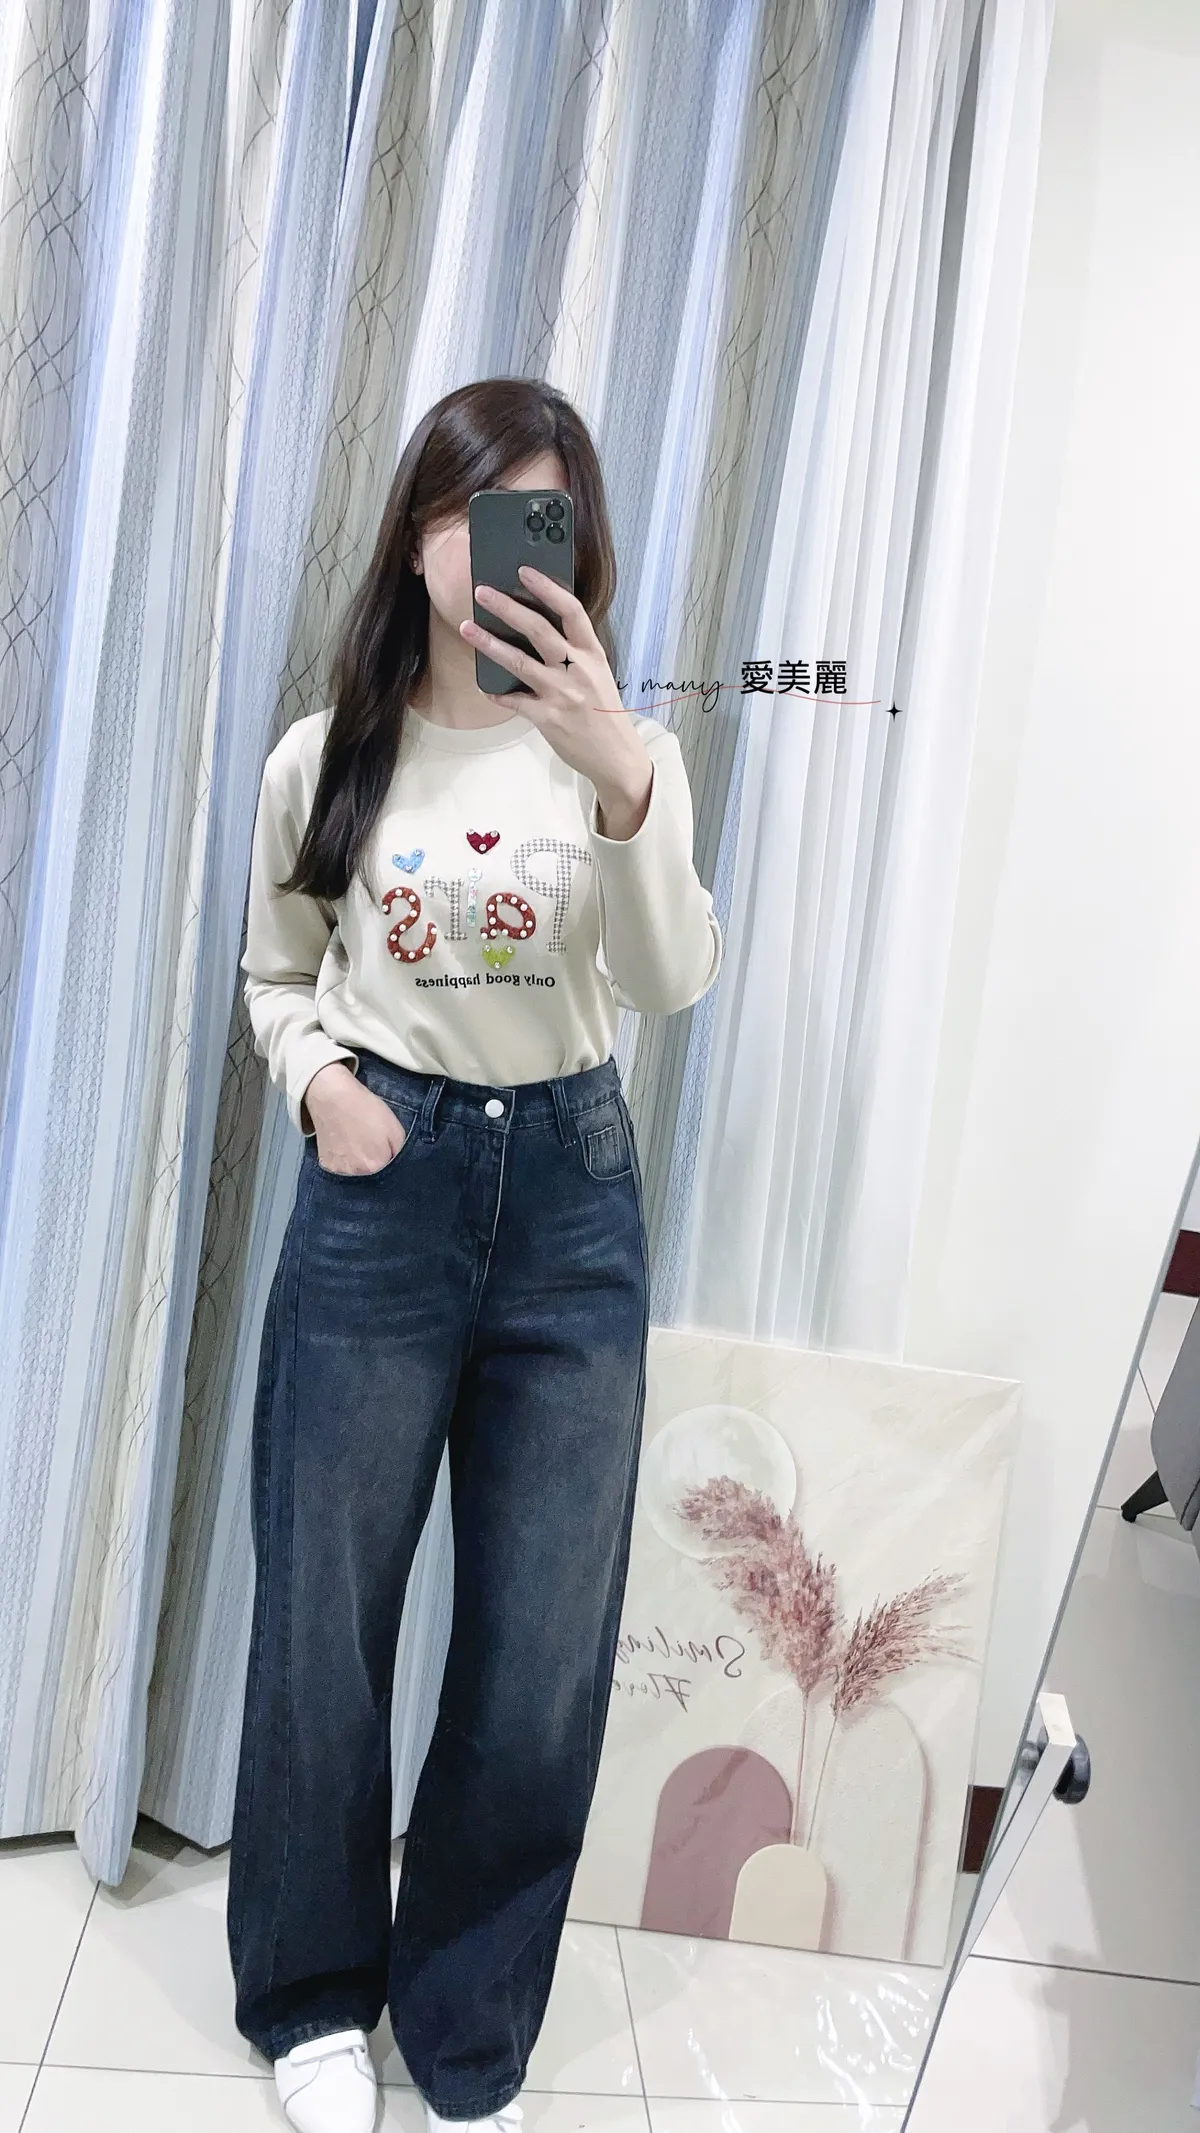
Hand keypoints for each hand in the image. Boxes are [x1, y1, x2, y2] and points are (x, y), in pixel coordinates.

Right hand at [304, 1063, 406, 1174]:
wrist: (333, 1097)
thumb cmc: (365, 1109)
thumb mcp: (396, 1128)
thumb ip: (400, 1152)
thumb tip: (397, 1164)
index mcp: (376, 1165)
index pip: (390, 1172)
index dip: (389, 1158)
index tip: (384, 1147)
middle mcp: (357, 1173)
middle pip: (372, 1175)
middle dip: (375, 1162)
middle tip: (370, 1142)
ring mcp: (339, 1170)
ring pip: (356, 1173)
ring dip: (359, 1163)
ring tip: (357, 1142)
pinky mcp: (326, 1164)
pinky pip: (340, 1169)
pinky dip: (345, 1160)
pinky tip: (345, 1144)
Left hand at [462, 566, 652, 837]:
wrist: (617, 755)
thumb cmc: (604, 711)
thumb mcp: (597, 674)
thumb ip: (573, 652)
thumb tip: (536, 627)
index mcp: (593, 653)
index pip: (571, 610)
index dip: (547, 588)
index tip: (524, 571)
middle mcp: (577, 669)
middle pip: (539, 629)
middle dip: (507, 607)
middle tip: (482, 591)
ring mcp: (561, 693)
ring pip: (519, 661)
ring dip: (489, 642)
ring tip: (466, 627)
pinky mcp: (548, 718)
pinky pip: (514, 700)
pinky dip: (496, 692)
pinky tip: (483, 685)